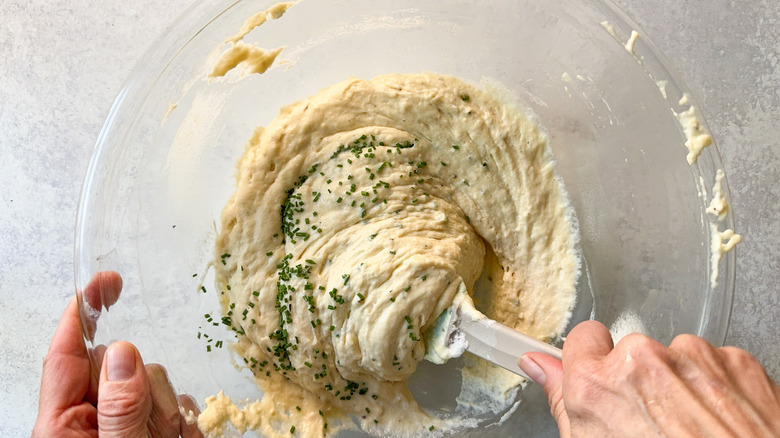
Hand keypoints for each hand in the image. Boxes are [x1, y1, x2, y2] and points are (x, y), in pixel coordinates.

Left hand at [32, 271, 201, 437]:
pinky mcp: (149, 429)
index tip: (103, 281)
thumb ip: (121, 408)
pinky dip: (185, 420)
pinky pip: (175, 404)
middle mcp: (91, 417)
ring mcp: (122, 422)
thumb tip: (123, 353)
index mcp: (64, 424)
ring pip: (153, 381)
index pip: (65, 354)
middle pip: (121, 366)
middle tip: (157, 427)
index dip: (82, 312)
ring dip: (168, 411)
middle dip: (148, 387)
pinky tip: (183, 437)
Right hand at [519, 320, 779, 436]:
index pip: (583, 337)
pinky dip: (719, 390)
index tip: (603, 377)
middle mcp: (644, 362)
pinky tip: (718, 425)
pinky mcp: (739, 363)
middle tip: (654, 425)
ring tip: (692, 431)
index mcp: (598, 385)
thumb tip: (539, 366)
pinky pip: (717, 364)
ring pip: (677, 357)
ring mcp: (694, 359)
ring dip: (682, 386)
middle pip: (633, 352)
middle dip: (641, 381)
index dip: (593, 362)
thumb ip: (563, 401)